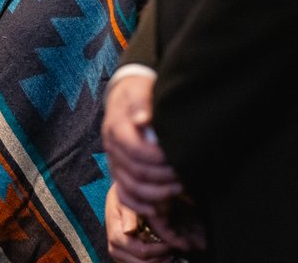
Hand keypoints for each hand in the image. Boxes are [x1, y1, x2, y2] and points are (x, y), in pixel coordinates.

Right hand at [102, 74, 182, 216]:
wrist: (126, 95)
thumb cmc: (137, 91)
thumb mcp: (138, 88)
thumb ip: (140, 102)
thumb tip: (142, 119)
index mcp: (115, 128)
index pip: (135, 151)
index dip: (158, 159)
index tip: (178, 157)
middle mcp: (111, 148)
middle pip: (135, 173)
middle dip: (162, 177)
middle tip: (185, 175)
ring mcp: (114, 162)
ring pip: (130, 188)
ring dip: (156, 193)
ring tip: (179, 188)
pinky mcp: (119, 171)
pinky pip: (124, 195)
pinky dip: (140, 205)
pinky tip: (158, 209)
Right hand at [105, 184, 175, 262]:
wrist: (117, 201)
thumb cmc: (123, 199)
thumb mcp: (125, 201)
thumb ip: (129, 215)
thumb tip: (128, 230)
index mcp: (116, 237)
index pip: (142, 251)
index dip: (160, 250)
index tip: (172, 242)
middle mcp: (115, 250)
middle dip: (162, 258)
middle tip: (174, 248)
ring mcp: (119, 256)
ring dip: (159, 261)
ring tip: (170, 251)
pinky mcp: (123, 259)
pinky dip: (155, 261)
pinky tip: (163, 253)